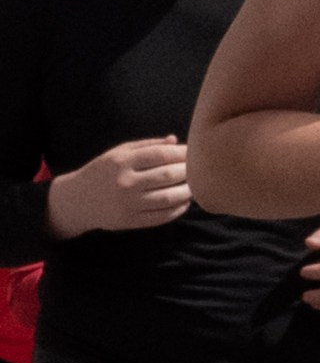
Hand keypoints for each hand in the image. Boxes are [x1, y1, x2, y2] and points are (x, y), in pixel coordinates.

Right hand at [46, 136, 192, 237]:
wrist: (77, 200)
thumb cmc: (102, 172)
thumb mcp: (118, 153)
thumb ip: (147, 145)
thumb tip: (175, 140)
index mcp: (122, 161)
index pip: (160, 154)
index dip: (181, 153)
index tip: (194, 152)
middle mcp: (126, 182)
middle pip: (167, 176)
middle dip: (188, 171)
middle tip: (199, 169)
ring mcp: (129, 203)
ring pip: (168, 198)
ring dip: (187, 192)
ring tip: (195, 186)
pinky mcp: (131, 221)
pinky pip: (162, 216)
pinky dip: (178, 209)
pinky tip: (185, 202)